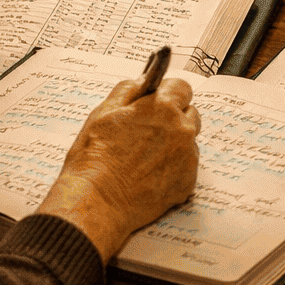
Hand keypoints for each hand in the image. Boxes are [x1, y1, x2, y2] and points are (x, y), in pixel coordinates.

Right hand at [35, 76, 200, 261]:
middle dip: (173, 118)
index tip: (160, 100)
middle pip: (189, 114)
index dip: (168, 93)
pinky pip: (186, 167)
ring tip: (145, 157)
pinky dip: (173, 168)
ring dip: (174, 144)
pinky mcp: (188, 183)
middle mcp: (182, 130)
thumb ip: (128, 90)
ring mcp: (187, 158)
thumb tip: (144, 82)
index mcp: (163, 108)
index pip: (182, 87)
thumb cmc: (95, 159)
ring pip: (188, 142)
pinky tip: (149, 175)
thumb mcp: (103, 113)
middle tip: (148, 131)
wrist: (96, 202)